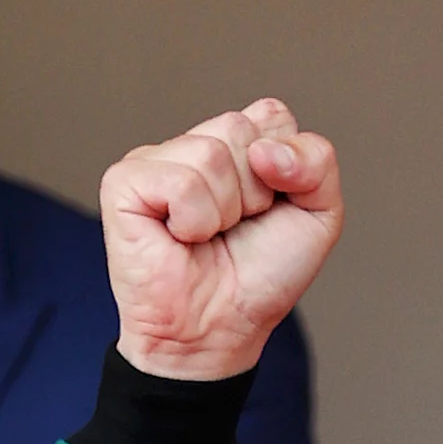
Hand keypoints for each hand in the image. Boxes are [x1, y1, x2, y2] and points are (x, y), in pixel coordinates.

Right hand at [101, 98, 344, 382]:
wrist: (221, 328)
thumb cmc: (260, 276)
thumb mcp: (318, 216)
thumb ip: (317, 163)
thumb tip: (265, 149)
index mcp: (237, 145)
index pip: (272, 115)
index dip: (288, 166)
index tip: (272, 208)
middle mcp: (194, 144)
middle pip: (241, 129)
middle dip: (256, 192)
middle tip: (236, 228)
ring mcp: (156, 160)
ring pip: (212, 154)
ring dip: (225, 211)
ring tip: (208, 237)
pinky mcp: (124, 182)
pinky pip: (181, 182)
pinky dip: (194, 221)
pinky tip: (180, 238)